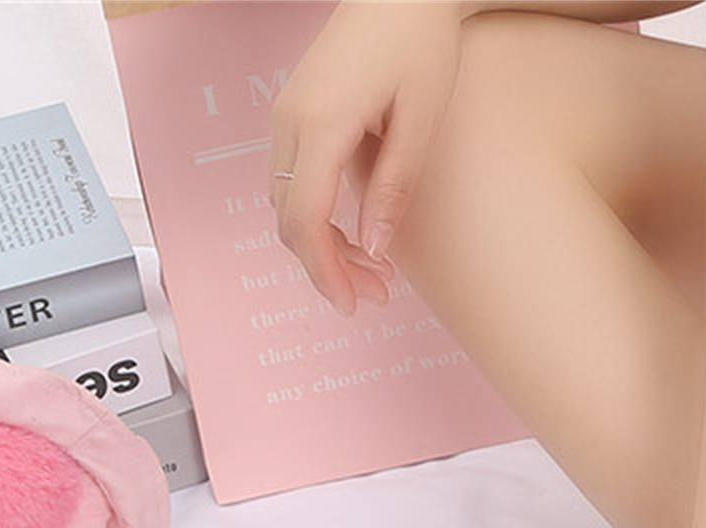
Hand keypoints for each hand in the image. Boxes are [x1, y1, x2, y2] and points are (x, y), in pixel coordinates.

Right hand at [268, 0, 464, 313]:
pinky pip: (291, 179)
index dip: (326, 272)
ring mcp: (286, 112)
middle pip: (289, 219)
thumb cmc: (420, 44)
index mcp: (321, 122)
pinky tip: (353, 233)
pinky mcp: (296, 110)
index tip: (353, 305)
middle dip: (327, 268)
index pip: (307, 220)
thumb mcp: (419, 123)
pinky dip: (316, 217)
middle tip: (376, 296)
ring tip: (372, 273)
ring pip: (285, 203)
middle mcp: (290, 118)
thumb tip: (374, 248)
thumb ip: (393, 190)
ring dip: (322, 246)